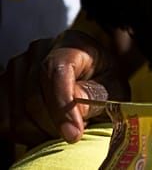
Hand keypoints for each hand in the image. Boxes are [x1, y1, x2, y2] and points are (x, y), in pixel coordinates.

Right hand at [0, 30, 129, 145]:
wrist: (89, 76)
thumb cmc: (104, 81)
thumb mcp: (113, 87)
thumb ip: (96, 97)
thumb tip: (74, 113)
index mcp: (71, 44)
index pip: (56, 72)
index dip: (62, 107)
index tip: (74, 135)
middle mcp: (39, 50)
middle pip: (34, 98)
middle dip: (54, 126)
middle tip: (73, 135)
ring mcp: (17, 67)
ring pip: (17, 114)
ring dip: (40, 133)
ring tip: (62, 130)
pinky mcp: (3, 86)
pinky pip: (4, 121)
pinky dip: (24, 135)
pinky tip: (44, 130)